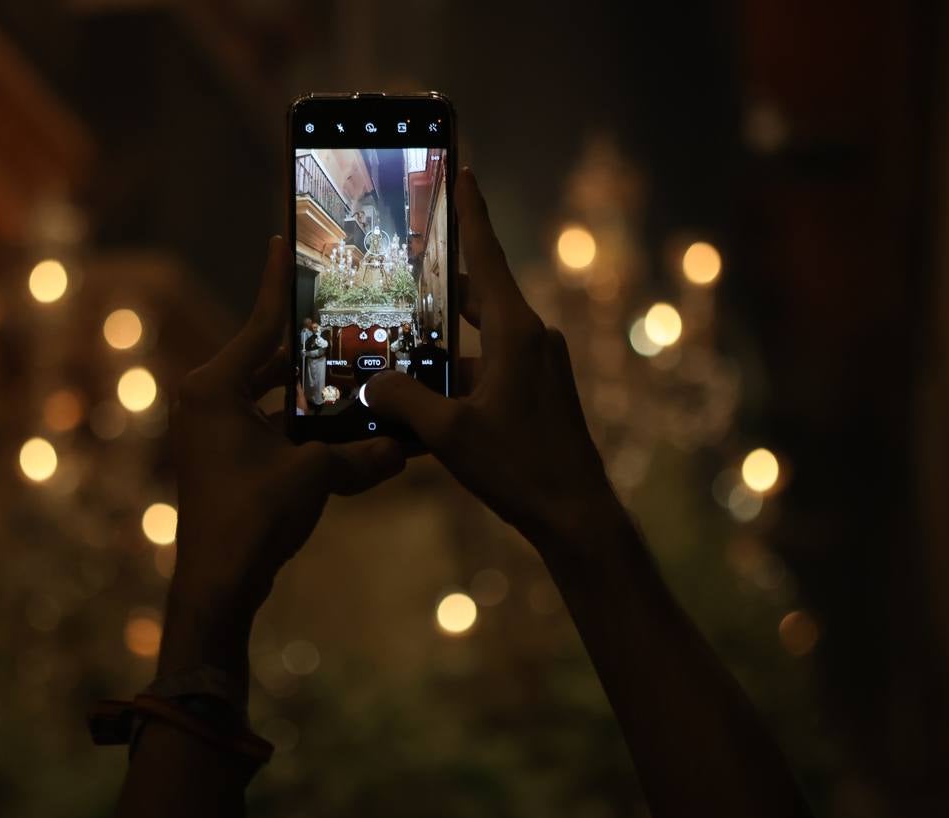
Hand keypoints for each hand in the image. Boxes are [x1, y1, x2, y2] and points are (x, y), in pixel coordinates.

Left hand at [159, 237, 404, 680]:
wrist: (217, 585)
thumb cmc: (250, 520)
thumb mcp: (311, 477)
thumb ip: (359, 456)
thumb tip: (404, 449)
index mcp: (215, 389)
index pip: (257, 325)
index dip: (277, 286)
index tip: (283, 242)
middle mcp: (209, 401)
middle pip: (269, 359)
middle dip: (311, 343)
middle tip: (349, 311)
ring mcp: (216, 431)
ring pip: (272, 394)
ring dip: (312, 387)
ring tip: (359, 362)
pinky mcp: (228, 458)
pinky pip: (271, 424)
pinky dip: (304, 422)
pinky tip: (347, 419)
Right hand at [367, 169, 621, 552]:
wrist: (576, 514)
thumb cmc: (520, 467)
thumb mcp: (450, 433)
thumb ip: (405, 402)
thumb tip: (372, 386)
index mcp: (517, 332)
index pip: (488, 258)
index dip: (472, 215)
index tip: (465, 172)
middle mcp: (532, 339)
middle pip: (478, 297)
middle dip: (439, 288)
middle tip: (402, 271)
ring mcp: (538, 367)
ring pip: (480, 340)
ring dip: (443, 343)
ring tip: (398, 344)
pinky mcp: (538, 394)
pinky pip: (490, 371)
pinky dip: (458, 377)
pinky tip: (423, 402)